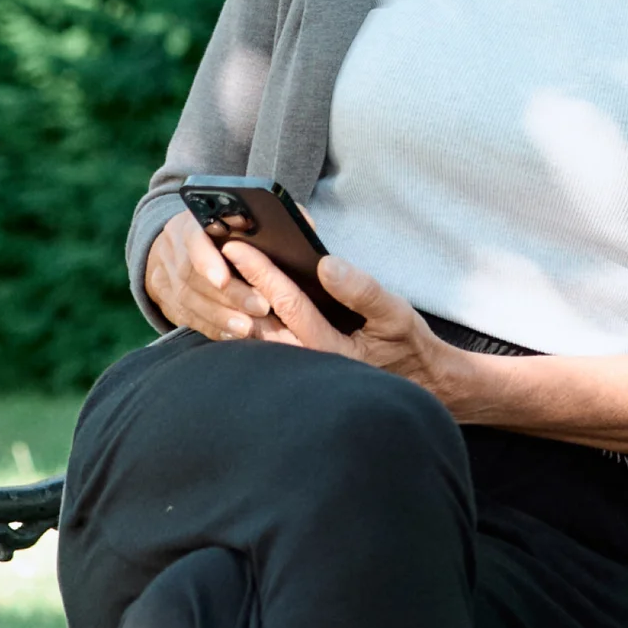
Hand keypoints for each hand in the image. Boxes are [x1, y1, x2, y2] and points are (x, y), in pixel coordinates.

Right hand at [144, 209, 273, 340]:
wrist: (179, 247)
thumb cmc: (224, 230)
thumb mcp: (241, 216)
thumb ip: (270, 219)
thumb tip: (303, 226)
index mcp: (190, 223)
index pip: (194, 237)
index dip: (206, 259)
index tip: (223, 279)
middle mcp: (173, 250)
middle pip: (194, 275)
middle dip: (229, 294)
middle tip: (261, 308)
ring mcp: (165, 277)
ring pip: (189, 300)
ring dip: (221, 316)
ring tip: (250, 328)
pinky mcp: (168, 302)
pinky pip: (188, 318)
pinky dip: (213, 328)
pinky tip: (235, 335)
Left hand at [217, 240, 459, 399]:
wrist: (415, 380)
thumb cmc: (405, 344)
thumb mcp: (395, 313)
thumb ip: (362, 291)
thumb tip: (327, 265)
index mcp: (328, 347)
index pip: (286, 303)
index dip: (260, 272)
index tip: (236, 247)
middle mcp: (306, 360)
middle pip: (259, 318)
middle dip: (235, 285)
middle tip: (211, 253)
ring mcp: (300, 364)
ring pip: (257, 331)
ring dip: (237, 300)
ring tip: (217, 268)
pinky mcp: (299, 363)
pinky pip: (265, 340)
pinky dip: (248, 315)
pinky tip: (236, 293)